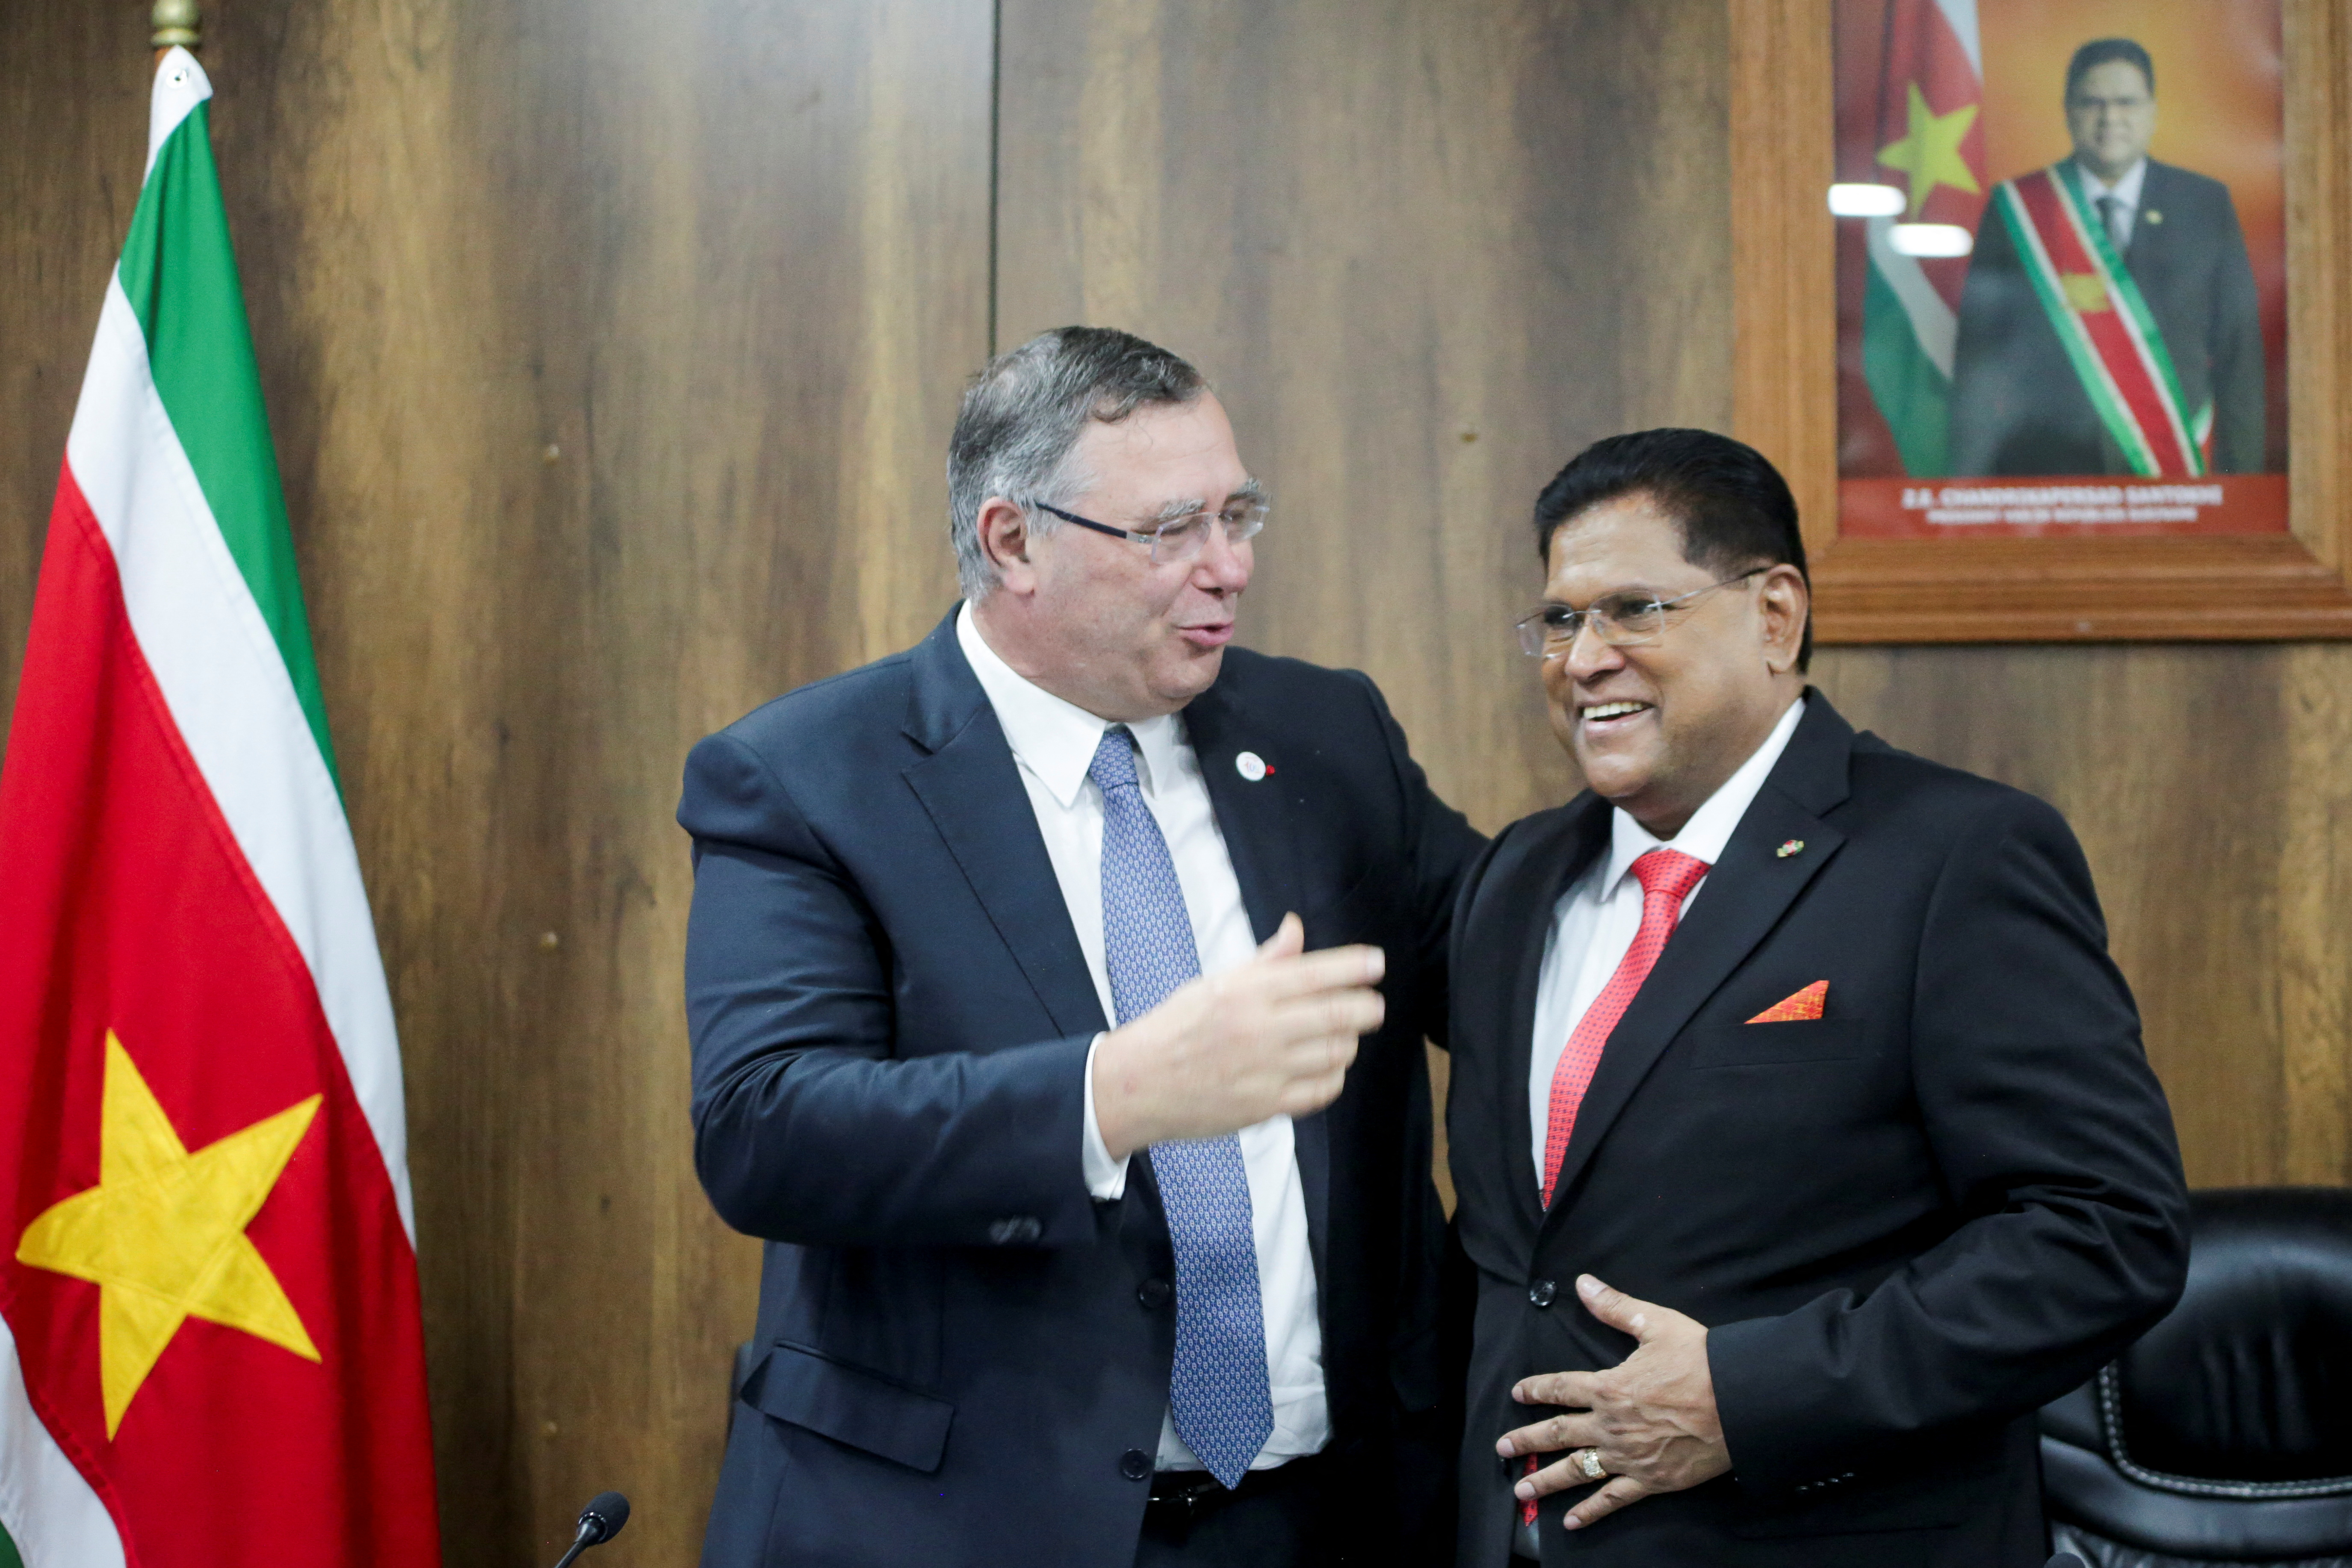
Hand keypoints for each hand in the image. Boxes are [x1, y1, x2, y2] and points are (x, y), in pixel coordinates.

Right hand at [1092, 914, 1383, 1157]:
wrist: (1137, 1085)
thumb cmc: (1175, 1028)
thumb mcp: (1214, 983)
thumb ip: (1264, 961)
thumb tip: (1296, 929)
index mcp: (1246, 992)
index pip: (1316, 973)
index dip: (1355, 966)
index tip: (1377, 963)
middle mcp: (1261, 1029)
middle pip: (1339, 1014)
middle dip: (1367, 1007)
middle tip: (1373, 1004)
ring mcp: (1266, 1070)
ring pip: (1337, 1053)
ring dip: (1349, 1042)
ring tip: (1344, 1035)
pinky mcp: (1267, 1106)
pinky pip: (1322, 1091)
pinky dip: (1334, 1077)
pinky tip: (1328, 1067)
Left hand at [1495, 1275, 1730, 1530]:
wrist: (1741, 1403)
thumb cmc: (1702, 1361)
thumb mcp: (1657, 1324)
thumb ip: (1616, 1307)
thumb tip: (1583, 1283)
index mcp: (1608, 1387)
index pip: (1561, 1388)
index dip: (1536, 1389)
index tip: (1517, 1393)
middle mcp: (1610, 1425)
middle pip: (1558, 1433)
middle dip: (1527, 1441)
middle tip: (1502, 1449)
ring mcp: (1628, 1457)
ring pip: (1577, 1470)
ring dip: (1547, 1480)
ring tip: (1522, 1490)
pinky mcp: (1651, 1481)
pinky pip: (1613, 1499)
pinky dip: (1590, 1511)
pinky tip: (1571, 1522)